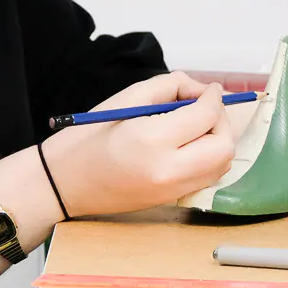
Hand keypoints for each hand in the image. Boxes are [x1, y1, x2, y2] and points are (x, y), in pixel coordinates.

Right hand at [44, 72, 237, 216]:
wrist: (64, 183)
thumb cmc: (88, 136)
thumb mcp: (127, 98)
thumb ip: (170, 86)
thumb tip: (201, 91)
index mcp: (152, 139)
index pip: (205, 116)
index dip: (214, 98)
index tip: (211, 89)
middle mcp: (168, 170)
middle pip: (224, 146)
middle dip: (222, 121)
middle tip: (205, 108)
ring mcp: (172, 191)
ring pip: (222, 165)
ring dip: (219, 141)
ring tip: (197, 126)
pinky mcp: (171, 201)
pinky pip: (208, 178)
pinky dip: (209, 158)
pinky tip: (190, 146)